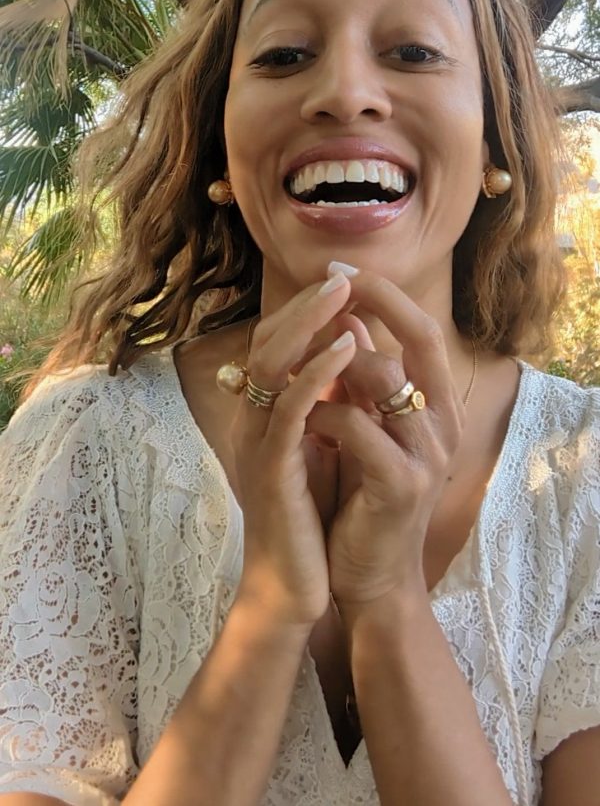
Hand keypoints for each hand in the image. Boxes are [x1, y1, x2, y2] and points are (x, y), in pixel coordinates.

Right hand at [231, 272, 356, 628]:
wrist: (292, 585)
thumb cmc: (309, 517)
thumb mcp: (321, 448)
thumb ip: (328, 401)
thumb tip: (350, 349)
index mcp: (265, 415)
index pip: (277, 346)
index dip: (305, 311)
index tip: (342, 282)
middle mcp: (253, 419)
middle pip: (268, 343)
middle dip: (306, 305)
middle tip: (341, 273)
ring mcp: (257, 441)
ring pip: (271, 365)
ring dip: (308, 323)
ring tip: (342, 291)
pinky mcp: (271, 468)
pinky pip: (289, 409)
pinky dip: (317, 373)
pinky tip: (346, 348)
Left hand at [305, 268, 464, 611]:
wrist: (369, 573)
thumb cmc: (364, 493)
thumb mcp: (368, 425)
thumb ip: (363, 376)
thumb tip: (348, 315)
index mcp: (439, 406)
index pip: (424, 329)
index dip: (385, 294)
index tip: (341, 268)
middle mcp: (446, 424)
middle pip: (421, 338)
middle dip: (372, 302)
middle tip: (327, 282)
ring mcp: (429, 454)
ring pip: (383, 377)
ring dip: (333, 365)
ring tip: (301, 373)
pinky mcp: (401, 484)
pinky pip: (354, 426)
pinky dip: (320, 413)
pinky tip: (300, 421)